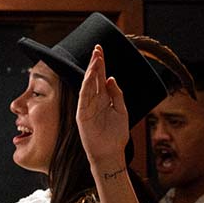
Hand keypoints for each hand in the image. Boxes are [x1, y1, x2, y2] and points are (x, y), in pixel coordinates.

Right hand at [76, 45, 130, 173]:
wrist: (110, 153)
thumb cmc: (116, 135)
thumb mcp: (121, 111)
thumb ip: (116, 95)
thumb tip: (110, 78)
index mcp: (104, 99)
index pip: (100, 78)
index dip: (100, 64)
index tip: (100, 50)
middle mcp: (94, 101)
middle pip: (93, 78)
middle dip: (95, 63)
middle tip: (97, 49)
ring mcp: (87, 107)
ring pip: (88, 85)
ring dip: (91, 71)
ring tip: (96, 58)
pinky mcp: (82, 114)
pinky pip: (84, 97)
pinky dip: (86, 85)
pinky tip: (90, 75)